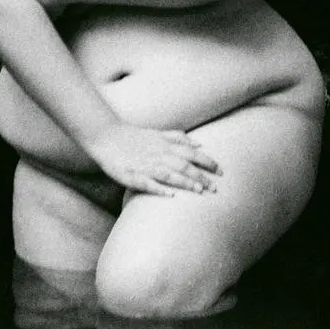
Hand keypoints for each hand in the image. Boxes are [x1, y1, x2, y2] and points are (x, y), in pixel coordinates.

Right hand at [89, 124, 221, 198]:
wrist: (107, 137)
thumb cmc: (134, 137)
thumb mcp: (158, 134)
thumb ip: (178, 138)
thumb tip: (199, 144)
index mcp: (165, 145)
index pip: (192, 154)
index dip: (208, 162)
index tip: (222, 172)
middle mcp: (159, 155)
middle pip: (184, 166)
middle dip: (202, 177)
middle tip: (216, 188)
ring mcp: (146, 165)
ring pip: (169, 174)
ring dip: (185, 182)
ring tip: (200, 191)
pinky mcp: (132, 175)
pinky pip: (147, 183)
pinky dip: (159, 188)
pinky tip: (170, 194)